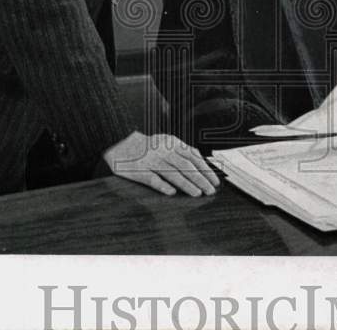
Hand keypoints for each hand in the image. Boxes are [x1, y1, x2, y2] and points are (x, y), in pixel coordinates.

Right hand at [102, 131, 219, 195]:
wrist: (121, 144)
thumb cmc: (148, 147)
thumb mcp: (167, 143)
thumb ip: (183, 150)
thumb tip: (202, 161)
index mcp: (172, 143)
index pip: (194, 157)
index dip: (206, 170)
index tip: (215, 182)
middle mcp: (163, 150)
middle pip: (186, 166)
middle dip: (201, 179)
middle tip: (210, 191)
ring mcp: (151, 160)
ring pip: (172, 173)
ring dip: (187, 184)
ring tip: (198, 193)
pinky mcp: (139, 171)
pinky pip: (153, 179)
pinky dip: (163, 186)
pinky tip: (172, 193)